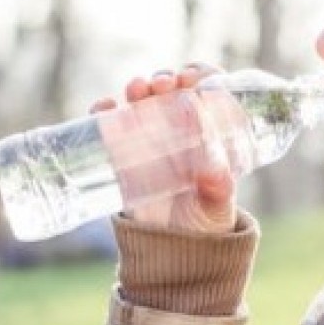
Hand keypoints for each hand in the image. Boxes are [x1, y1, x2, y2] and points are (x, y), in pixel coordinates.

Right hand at [89, 64, 237, 232]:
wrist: (173, 250)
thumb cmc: (206, 220)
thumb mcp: (218, 203)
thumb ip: (218, 187)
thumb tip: (215, 172)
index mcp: (211, 131)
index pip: (209, 88)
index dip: (200, 74)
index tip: (191, 78)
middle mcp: (180, 127)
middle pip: (172, 89)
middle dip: (166, 78)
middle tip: (163, 85)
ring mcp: (151, 137)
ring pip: (143, 100)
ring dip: (139, 87)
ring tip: (137, 89)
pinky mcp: (124, 153)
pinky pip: (111, 124)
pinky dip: (104, 111)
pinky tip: (105, 107)